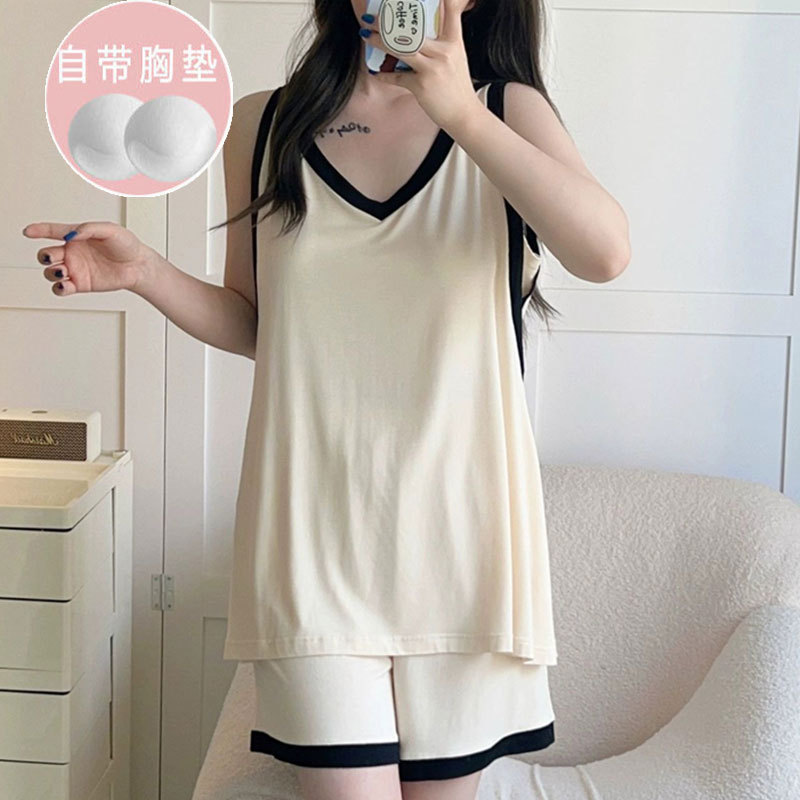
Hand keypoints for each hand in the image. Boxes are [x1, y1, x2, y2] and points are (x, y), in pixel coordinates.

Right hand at [22, 221, 151, 295]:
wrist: (139, 266)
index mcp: (76, 236)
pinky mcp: (81, 285)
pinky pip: (61, 288)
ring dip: (51, 272)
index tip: (28, 232)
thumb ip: (89, 229)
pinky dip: (58, 288)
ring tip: (63, 271)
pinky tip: (65, 285)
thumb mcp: (111, 230)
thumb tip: (72, 235)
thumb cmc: (127, 245)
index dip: (38, 230)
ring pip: (50, 272)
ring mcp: (75, 269)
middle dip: (45, 256)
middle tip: (53, 258)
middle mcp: (72, 252)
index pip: (52, 231)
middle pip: (46, 254)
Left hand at [365, 0, 482, 131]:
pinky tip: (376, 72)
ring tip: (366, 35)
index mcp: (454, 41)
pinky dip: (385, 74)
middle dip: (389, 22)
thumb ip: (443, 43)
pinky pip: (398, 76)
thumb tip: (420, 33)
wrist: (464, 114)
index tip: (410, 1)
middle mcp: (444, 51)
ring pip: (401, 48)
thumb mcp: (456, 58)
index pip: (450, 11)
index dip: (439, 0)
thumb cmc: (457, 88)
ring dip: (379, 41)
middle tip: (373, 18)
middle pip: (413, 29)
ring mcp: (432, 68)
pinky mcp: (422, 85)